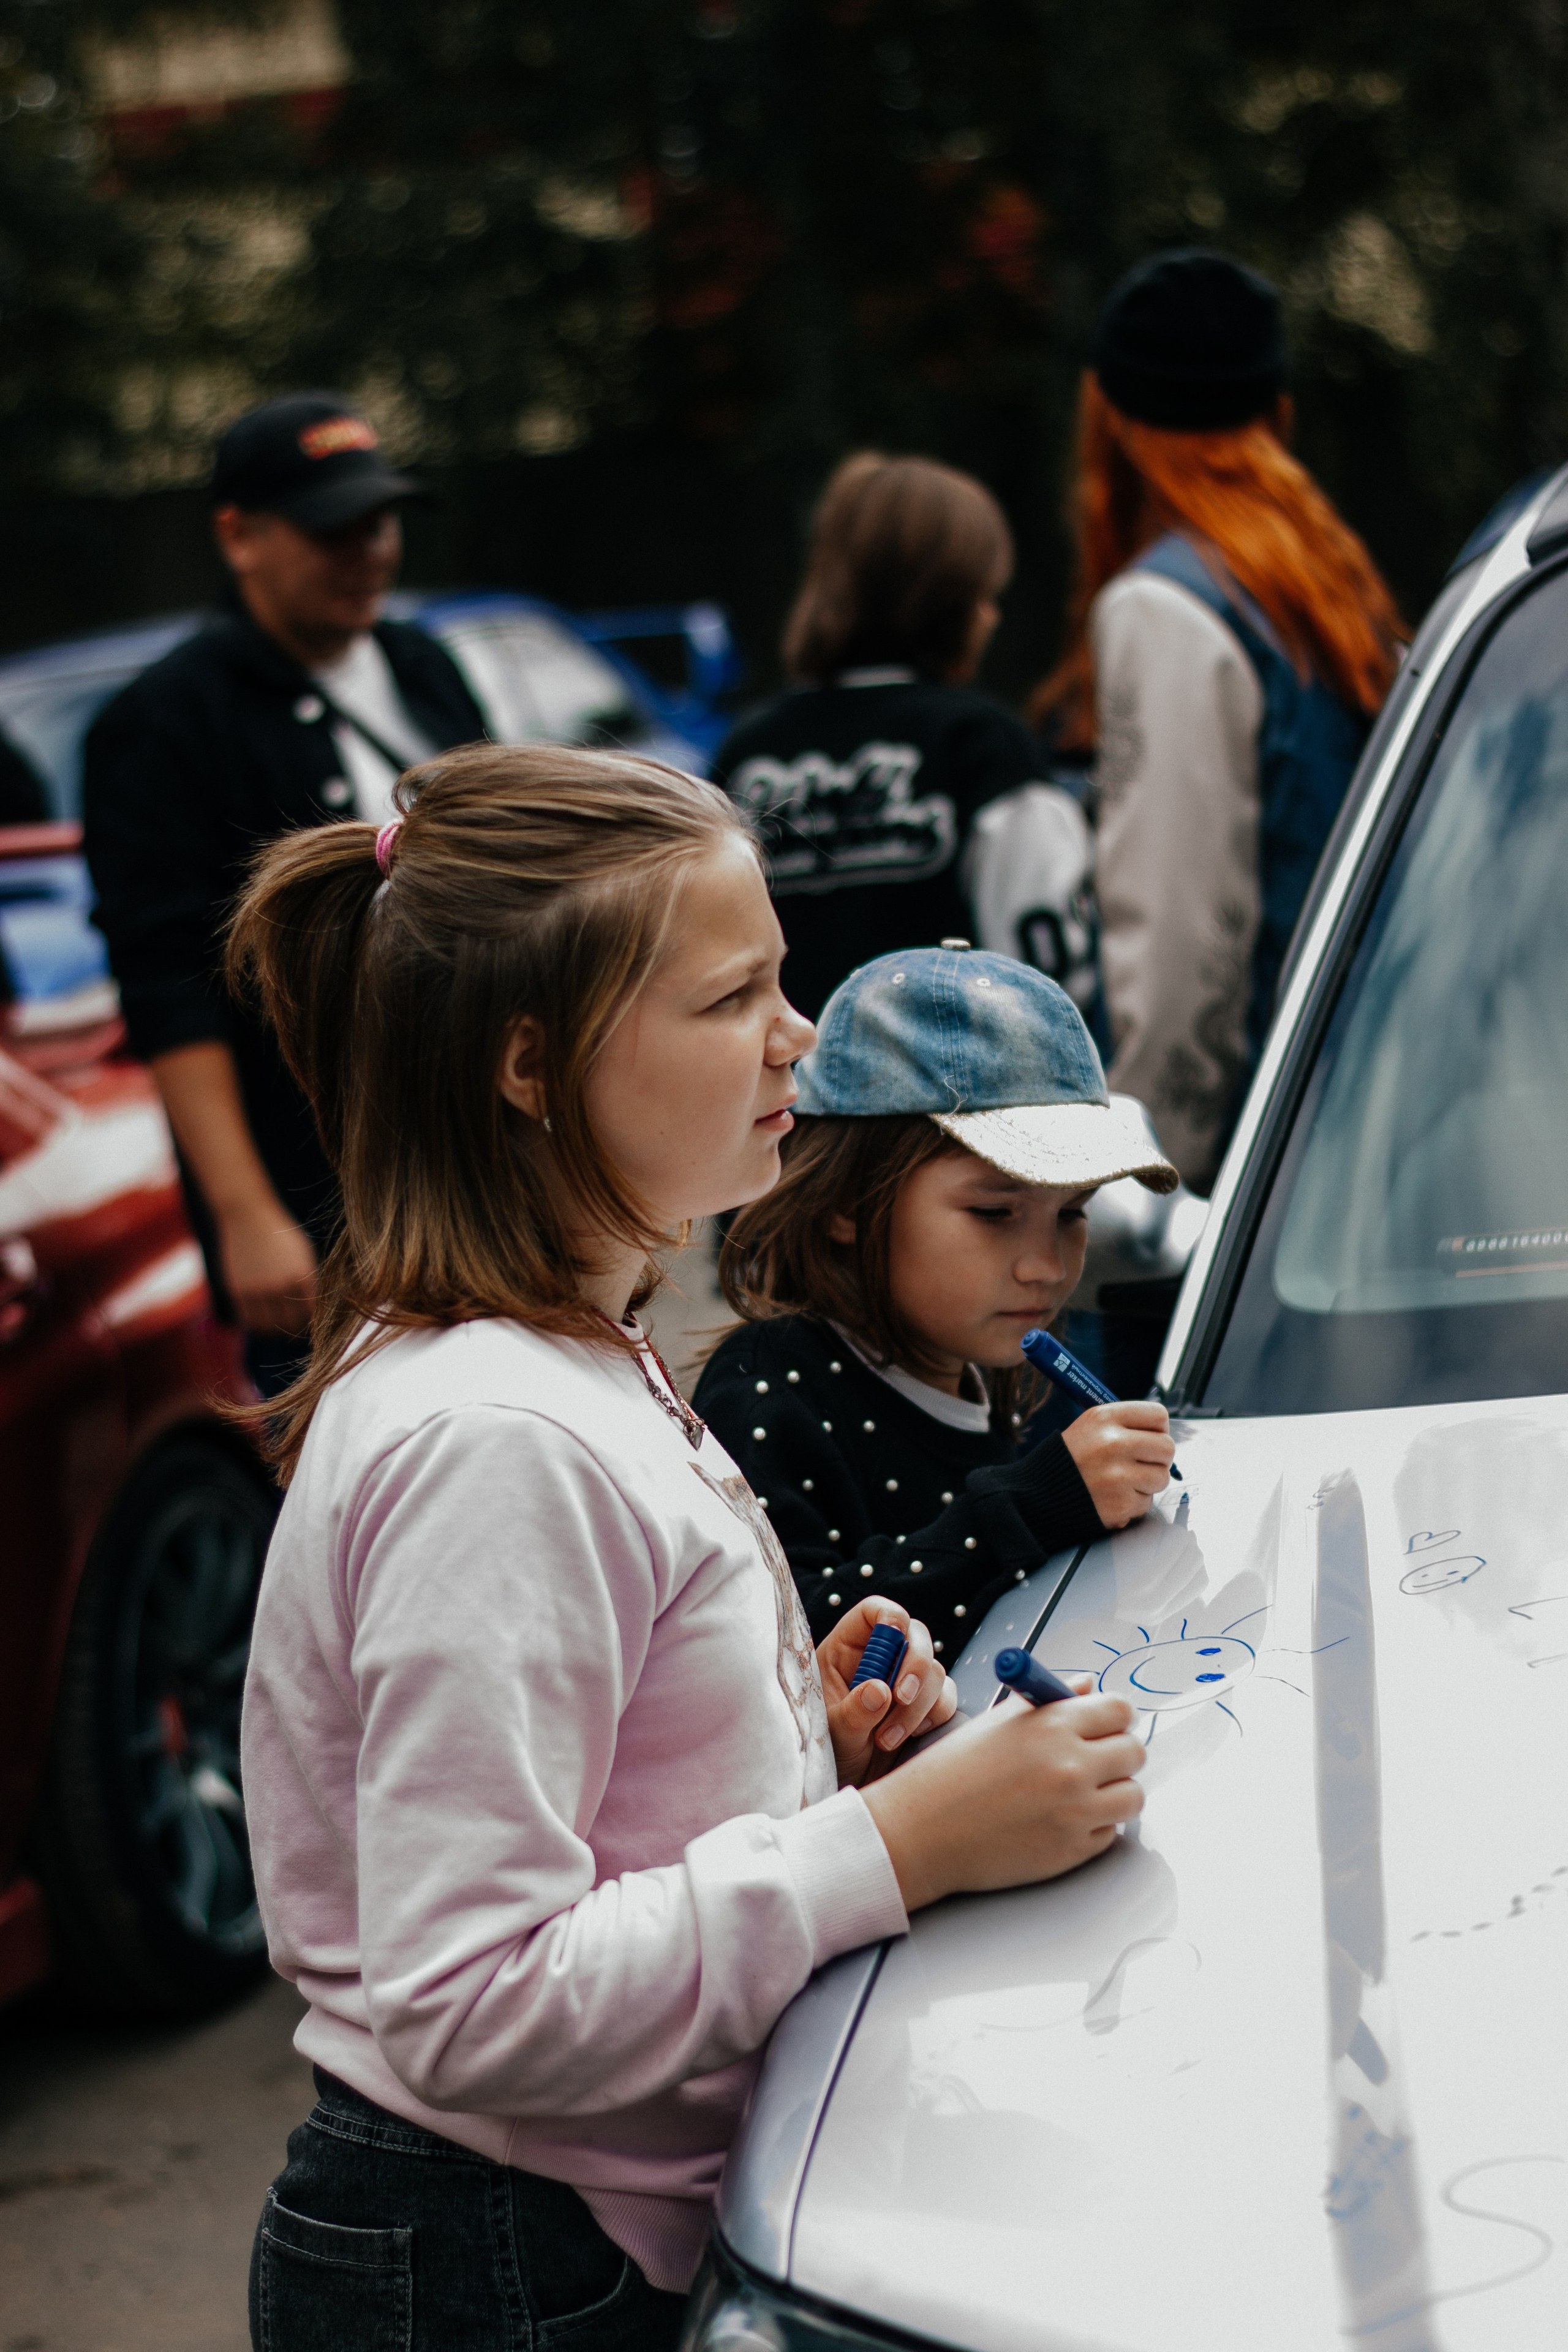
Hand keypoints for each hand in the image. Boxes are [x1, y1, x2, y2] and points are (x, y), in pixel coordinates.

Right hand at [217, 1200, 317, 1335]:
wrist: (247, 1216)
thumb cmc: (278, 1234)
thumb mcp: (303, 1253)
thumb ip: (308, 1280)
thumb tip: (313, 1307)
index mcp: (302, 1275)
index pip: (311, 1313)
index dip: (311, 1325)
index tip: (310, 1329)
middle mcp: (281, 1284)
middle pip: (290, 1323)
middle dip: (294, 1331)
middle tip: (294, 1333)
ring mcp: (258, 1288)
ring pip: (268, 1326)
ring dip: (274, 1331)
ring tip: (277, 1330)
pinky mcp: (238, 1289)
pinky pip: (248, 1319)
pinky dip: (255, 1326)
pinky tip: (260, 1323)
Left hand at [819, 1600, 956, 1787]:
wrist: (848, 1785)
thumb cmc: (829, 1752)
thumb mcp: (833, 1732)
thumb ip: (854, 1711)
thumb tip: (879, 1690)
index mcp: (847, 1651)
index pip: (874, 1613)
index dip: (890, 1615)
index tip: (897, 1633)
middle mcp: (881, 1660)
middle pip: (916, 1636)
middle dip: (915, 1666)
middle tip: (901, 1698)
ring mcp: (906, 1682)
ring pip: (935, 1671)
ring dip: (918, 1704)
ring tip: (886, 1739)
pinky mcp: (926, 1706)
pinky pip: (947, 1698)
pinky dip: (934, 1716)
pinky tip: (910, 1737)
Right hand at [861, 1679, 1145, 1911]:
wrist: (922, 1830)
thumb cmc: (954, 1773)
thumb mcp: (1000, 1721)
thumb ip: (1052, 1701)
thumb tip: (1090, 1687)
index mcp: (1052, 1725)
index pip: (1119, 1710)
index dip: (1115, 1717)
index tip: (1108, 1725)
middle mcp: (1070, 1766)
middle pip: (1135, 1752)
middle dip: (1119, 1753)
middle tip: (1098, 1759)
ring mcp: (1074, 1812)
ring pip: (1132, 1796)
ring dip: (1115, 1792)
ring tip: (1083, 1792)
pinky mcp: (1072, 1851)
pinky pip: (1110, 1832)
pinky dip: (1094, 1826)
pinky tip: (1061, 1819)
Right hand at [1063, 1401, 1173, 1526]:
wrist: (1040, 1494)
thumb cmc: (1071, 1459)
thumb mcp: (1090, 1426)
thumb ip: (1126, 1425)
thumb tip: (1162, 1432)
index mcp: (1105, 1418)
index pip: (1158, 1415)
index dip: (1159, 1429)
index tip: (1150, 1437)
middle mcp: (1112, 1443)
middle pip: (1167, 1447)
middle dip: (1158, 1458)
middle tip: (1141, 1463)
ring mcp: (1117, 1476)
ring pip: (1162, 1477)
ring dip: (1148, 1482)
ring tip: (1124, 1481)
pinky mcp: (1120, 1504)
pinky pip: (1147, 1502)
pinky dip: (1134, 1502)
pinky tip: (1114, 1496)